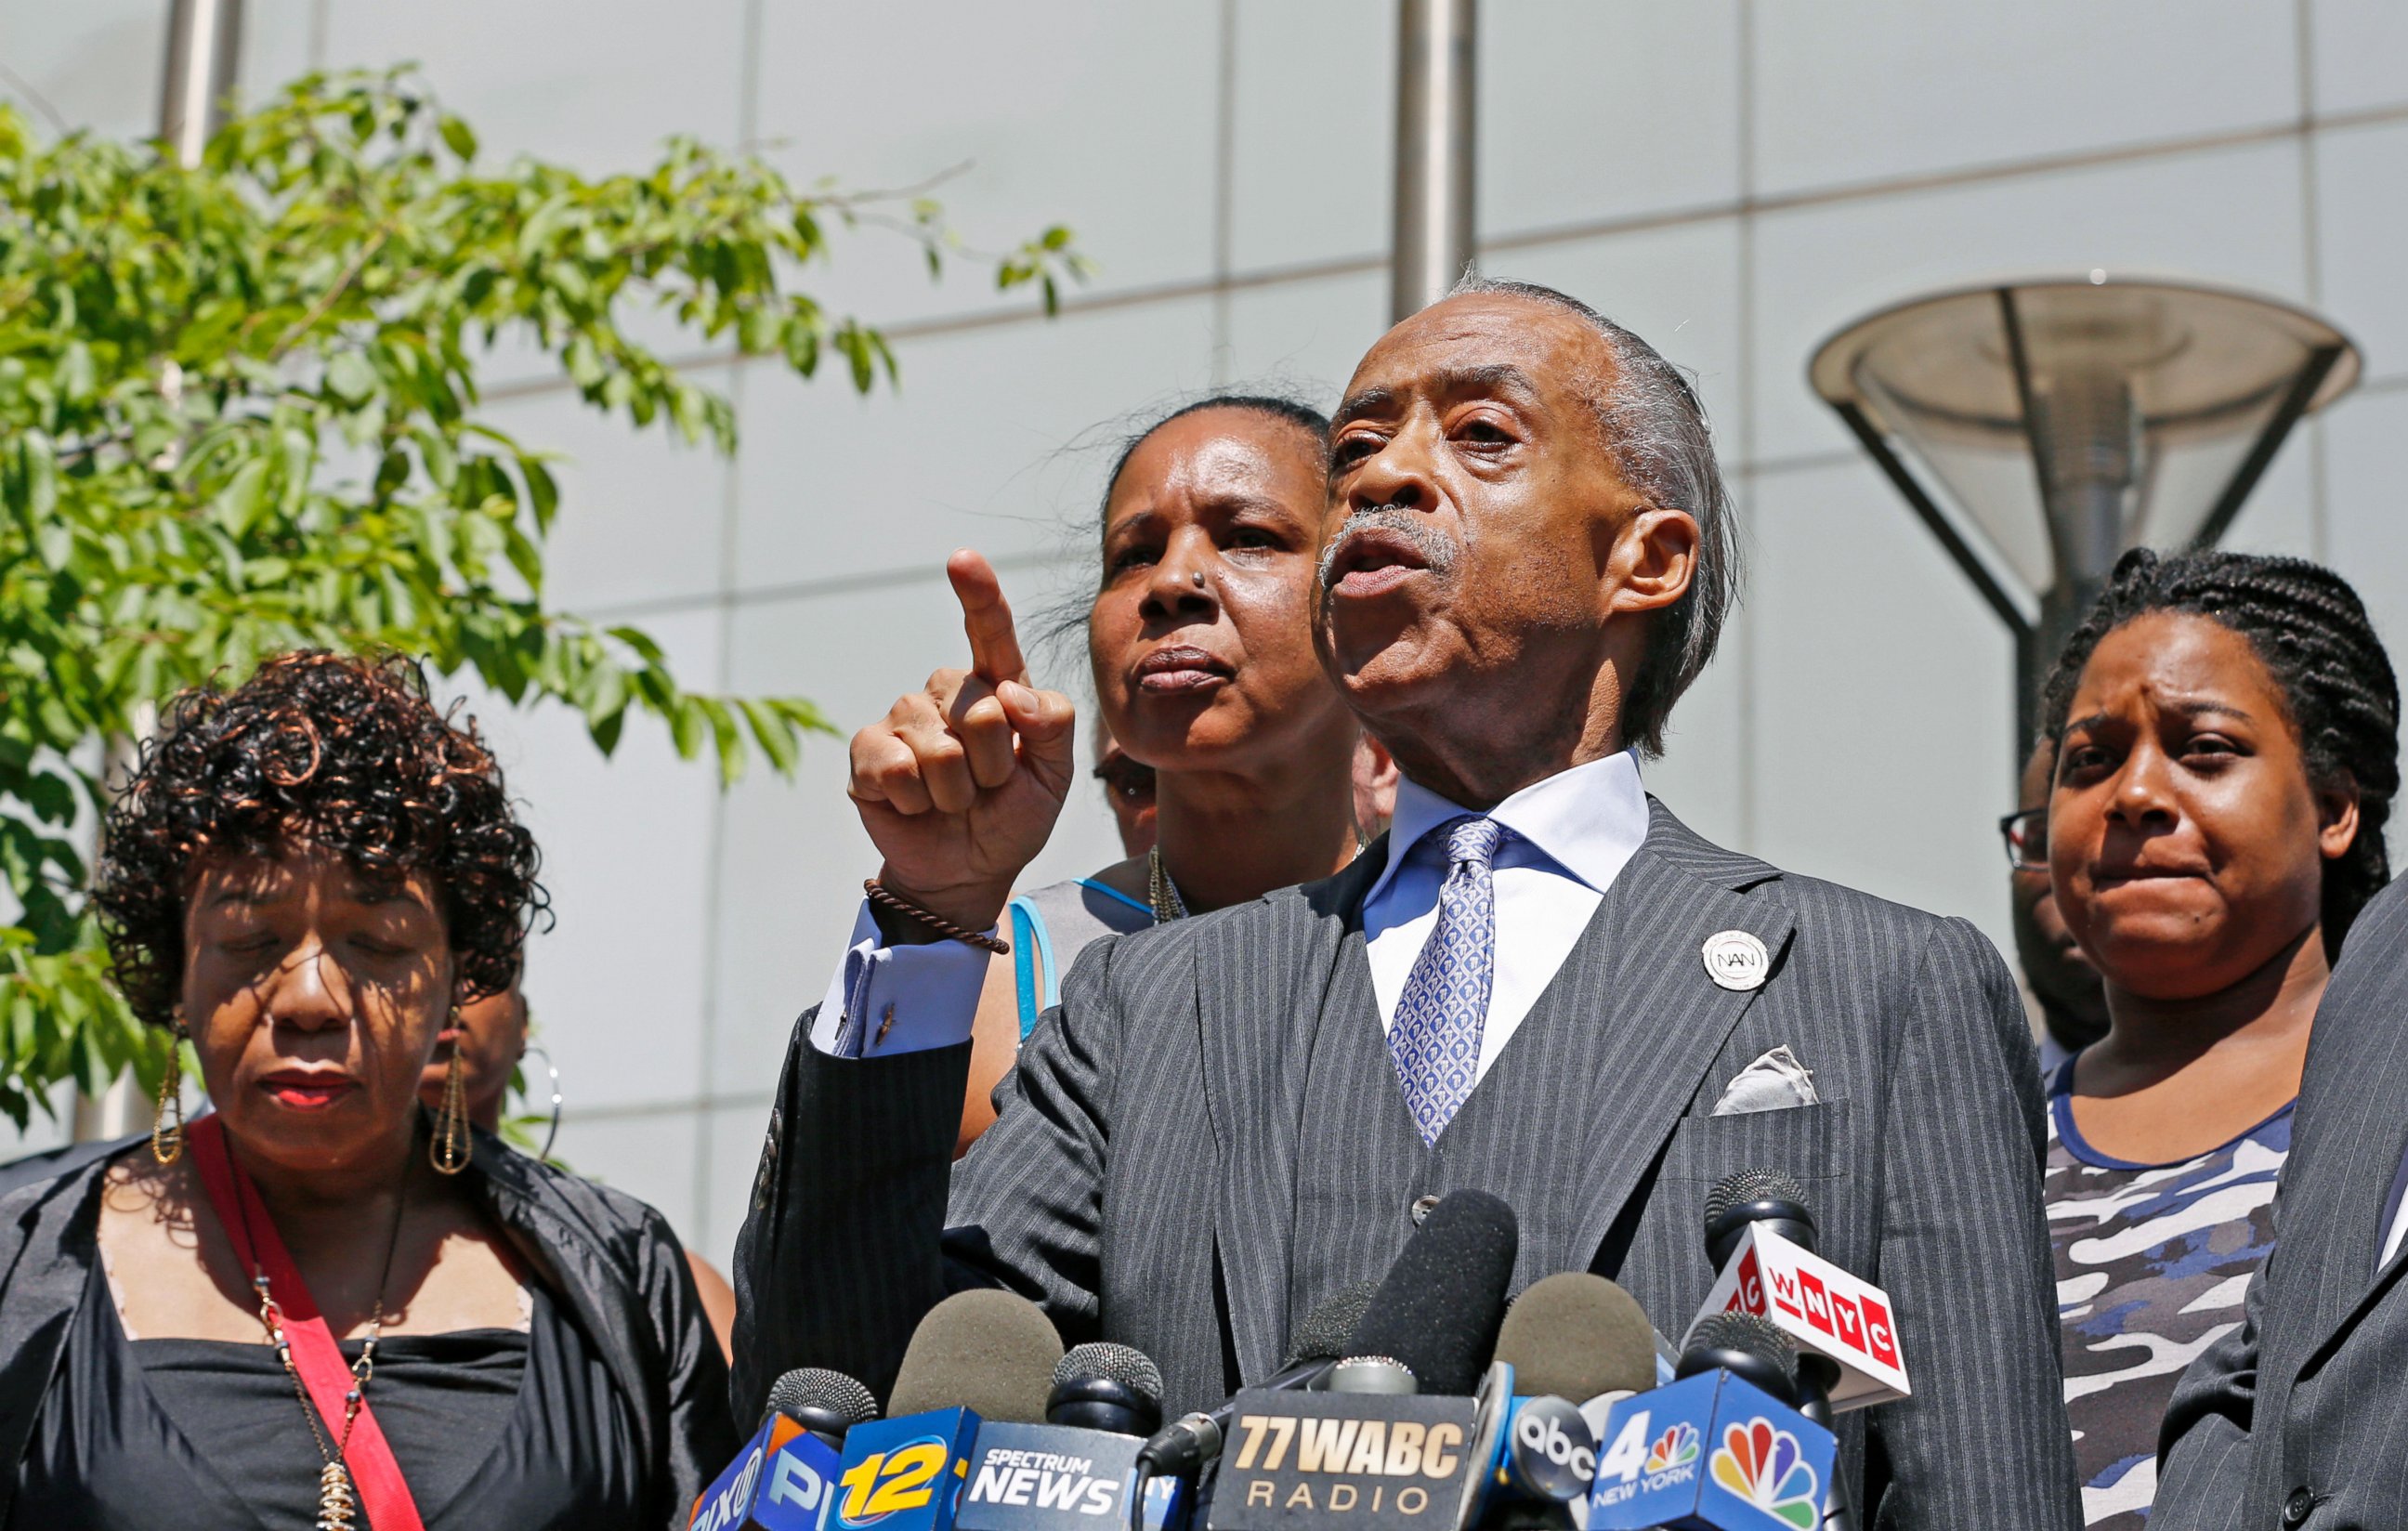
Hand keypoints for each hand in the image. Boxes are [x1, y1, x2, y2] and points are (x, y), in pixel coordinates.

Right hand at [847, 550, 1077, 934]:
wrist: (970, 869)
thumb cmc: (1015, 814)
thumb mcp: (1056, 776)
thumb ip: (1054, 725)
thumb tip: (1012, 692)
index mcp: (997, 687)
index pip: (991, 633)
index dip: (978, 595)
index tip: (962, 560)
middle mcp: (947, 693)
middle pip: (979, 709)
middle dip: (994, 765)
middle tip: (988, 789)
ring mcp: (903, 719)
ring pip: (938, 747)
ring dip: (956, 791)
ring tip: (955, 801)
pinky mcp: (867, 752)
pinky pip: (894, 768)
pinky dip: (916, 800)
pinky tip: (916, 805)